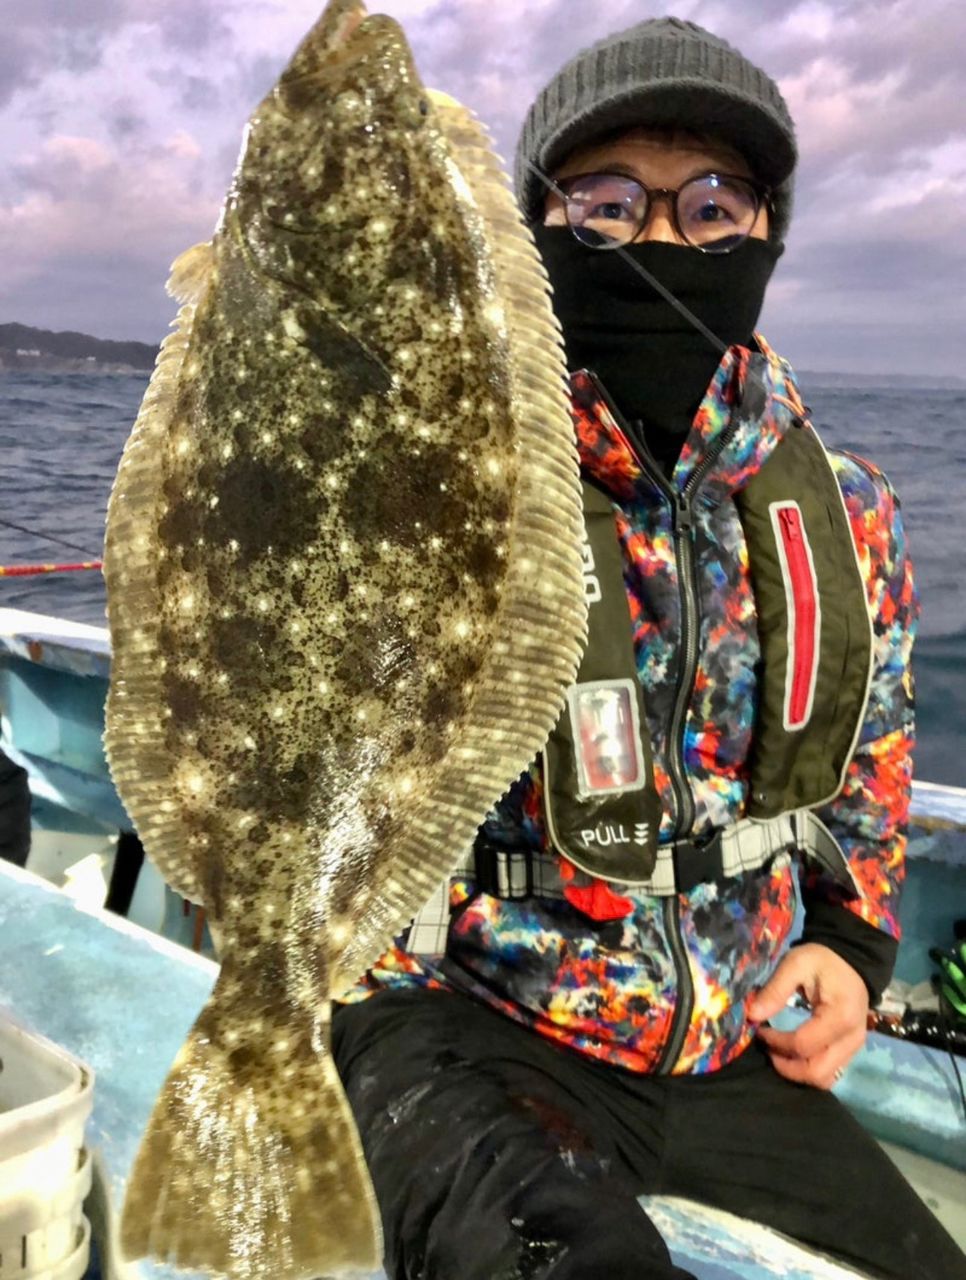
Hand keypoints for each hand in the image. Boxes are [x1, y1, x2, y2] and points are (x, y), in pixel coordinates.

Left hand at [747, 943, 868, 1088]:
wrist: (851, 958)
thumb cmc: (822, 959)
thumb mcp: (795, 964)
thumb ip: (775, 990)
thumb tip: (752, 1015)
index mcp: (840, 1017)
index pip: (802, 1045)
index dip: (776, 1042)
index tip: (759, 1028)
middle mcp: (852, 1038)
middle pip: (817, 1073)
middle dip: (786, 1066)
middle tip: (767, 1047)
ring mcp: (854, 1047)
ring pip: (825, 1078)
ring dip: (797, 1072)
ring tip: (778, 1051)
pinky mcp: (851, 1049)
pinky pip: (830, 1071)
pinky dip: (808, 1068)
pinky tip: (792, 1052)